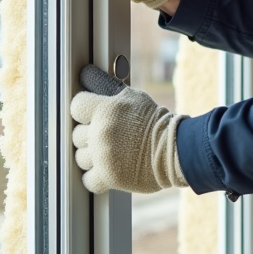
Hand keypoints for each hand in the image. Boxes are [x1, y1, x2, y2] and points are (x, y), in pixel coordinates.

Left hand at [70, 64, 188, 193]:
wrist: (175, 149)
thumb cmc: (155, 122)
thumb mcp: (134, 98)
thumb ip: (108, 91)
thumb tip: (86, 74)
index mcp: (106, 109)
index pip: (77, 106)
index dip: (83, 110)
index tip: (90, 114)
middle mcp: (101, 132)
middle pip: (77, 135)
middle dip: (90, 136)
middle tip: (109, 136)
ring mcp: (103, 156)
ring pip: (81, 157)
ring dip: (93, 156)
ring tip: (110, 152)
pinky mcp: (108, 176)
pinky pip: (88, 179)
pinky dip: (96, 176)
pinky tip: (106, 169)